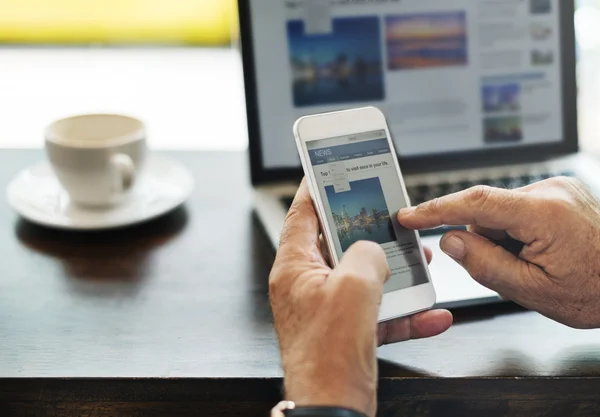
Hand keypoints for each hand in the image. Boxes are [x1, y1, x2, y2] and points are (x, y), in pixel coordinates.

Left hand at [269, 180, 451, 416]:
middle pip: (338, 244)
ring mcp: (327, 309)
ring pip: (363, 277)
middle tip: (389, 218)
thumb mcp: (353, 288)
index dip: (316, 189)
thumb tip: (374, 251)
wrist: (333, 409)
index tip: (329, 171)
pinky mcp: (347, 331)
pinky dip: (404, 312)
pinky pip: (379, 312)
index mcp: (295, 268)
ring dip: (394, 271)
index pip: (302, 214)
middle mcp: (308, 285)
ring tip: (421, 263)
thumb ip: (367, 256)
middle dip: (369, 232)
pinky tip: (432, 313)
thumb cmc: (328, 355)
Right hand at [398, 177, 599, 328]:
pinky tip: (541, 251)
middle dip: (485, 241)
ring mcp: (556, 188)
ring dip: (503, 238)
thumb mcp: (534, 291)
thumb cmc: (597, 291)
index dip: (436, 210)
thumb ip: (485, 265)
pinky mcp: (558, 192)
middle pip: (486, 212)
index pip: (475, 203)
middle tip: (513, 270)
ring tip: (537, 262)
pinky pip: (517, 210)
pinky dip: (516, 232)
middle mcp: (550, 191)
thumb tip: (450, 242)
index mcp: (544, 214)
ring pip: (500, 213)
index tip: (408, 216)